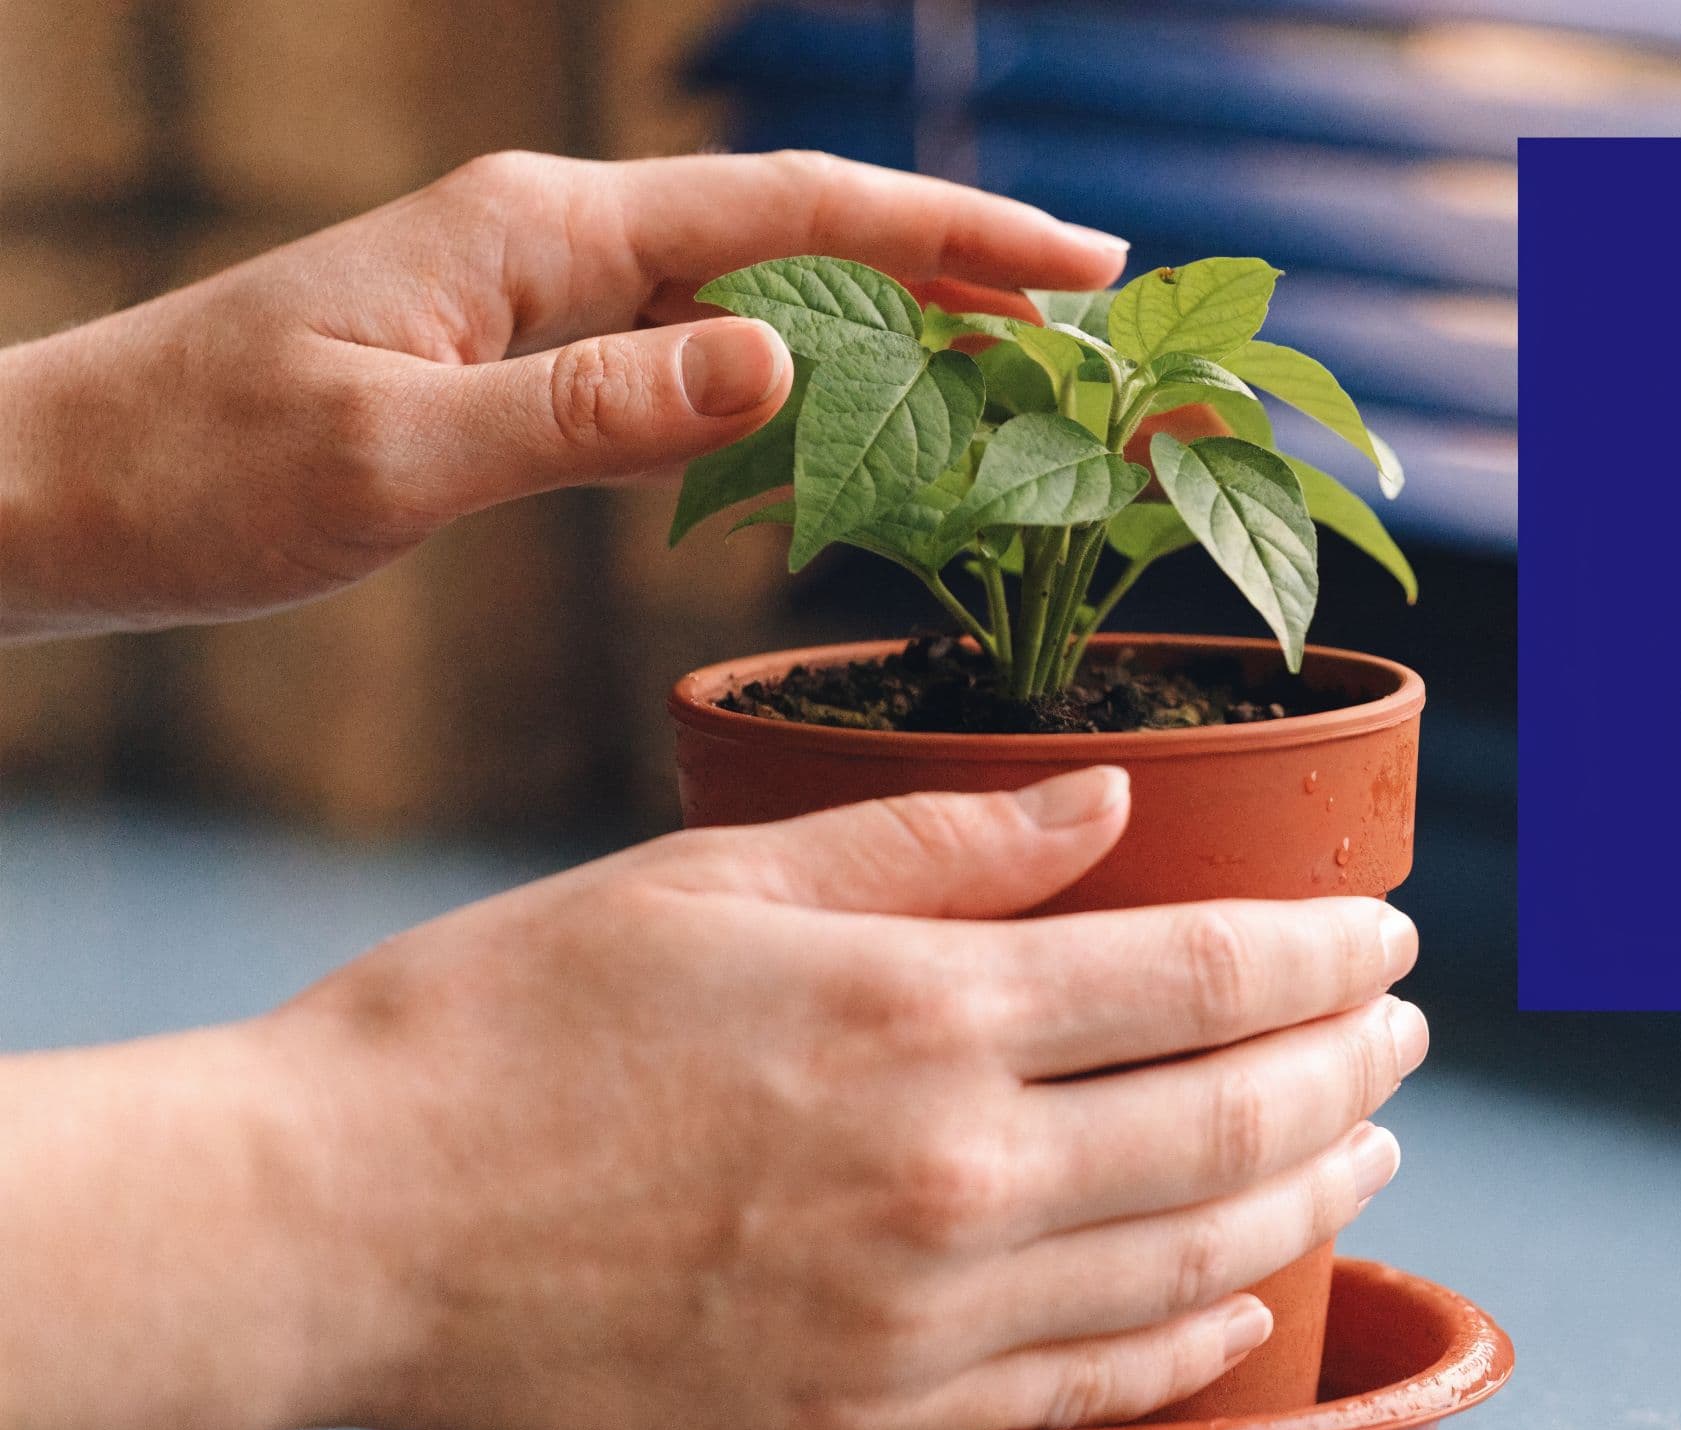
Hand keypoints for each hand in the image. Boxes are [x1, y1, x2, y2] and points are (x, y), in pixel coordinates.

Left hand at [0, 150, 1128, 639]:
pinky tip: (864, 421)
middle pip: (805, 233)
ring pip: (765, 293)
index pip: (797, 211)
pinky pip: (701, 351)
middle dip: (960, 267)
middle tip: (1100, 329)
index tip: (1085, 265)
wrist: (55, 492)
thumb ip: (592, 410)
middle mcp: (555, 238)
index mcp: (541, 232)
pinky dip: (808, 379)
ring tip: (1026, 372)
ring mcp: (540, 293)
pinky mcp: (520, 354)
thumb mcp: (395, 456)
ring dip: (899, 324)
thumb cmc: (196, 475)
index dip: (953, 234)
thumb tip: (786, 366)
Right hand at [0, 767, 1425, 1429]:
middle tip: (1404, 1036)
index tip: (1388, 937)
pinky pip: (1092, 1382)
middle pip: (1239, 1119)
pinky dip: (1197, 1339)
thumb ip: (935, 845)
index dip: (1326, 955)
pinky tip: (1244, 1300)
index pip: (1209, 975)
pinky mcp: (873, 1417)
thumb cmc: (505, 1024)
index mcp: (925, 1009)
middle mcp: (957, 1168)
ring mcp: (924, 1312)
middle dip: (1353, 1070)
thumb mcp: (713, 875)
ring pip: (1198, 1257)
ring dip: (1311, 1198)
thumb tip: (1111, 798)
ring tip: (1367, 1151)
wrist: (338, 1226)